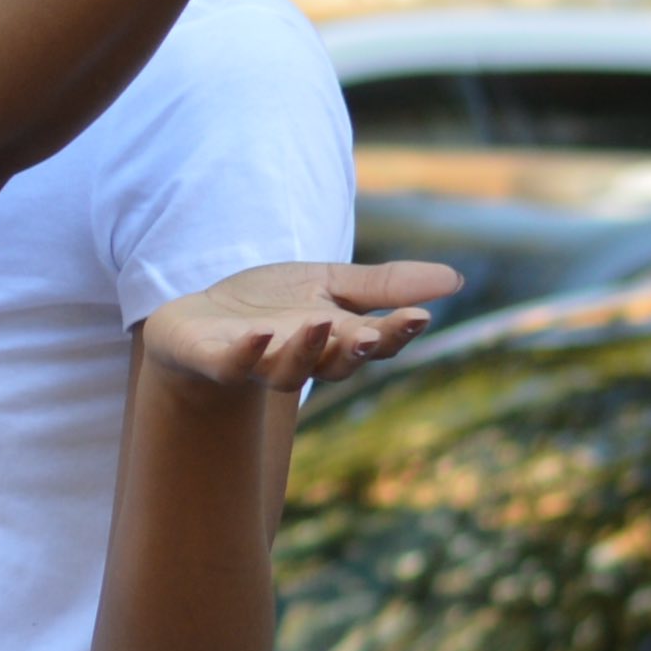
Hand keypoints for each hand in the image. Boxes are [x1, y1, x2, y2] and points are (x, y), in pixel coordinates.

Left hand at [142, 258, 455, 395]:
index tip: (420, 317)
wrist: (195, 320)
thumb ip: (384, 286)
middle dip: (357, 349)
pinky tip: (258, 336)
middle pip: (337, 363)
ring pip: (288, 371)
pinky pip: (231, 366)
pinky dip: (245, 355)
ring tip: (320, 324)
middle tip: (375, 333)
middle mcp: (301, 359)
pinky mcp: (213, 361)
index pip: (374, 342)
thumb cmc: (269, 306)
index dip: (396, 334)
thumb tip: (455, 279)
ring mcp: (256, 364)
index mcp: (334, 340)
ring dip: (306, 350)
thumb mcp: (329, 284)